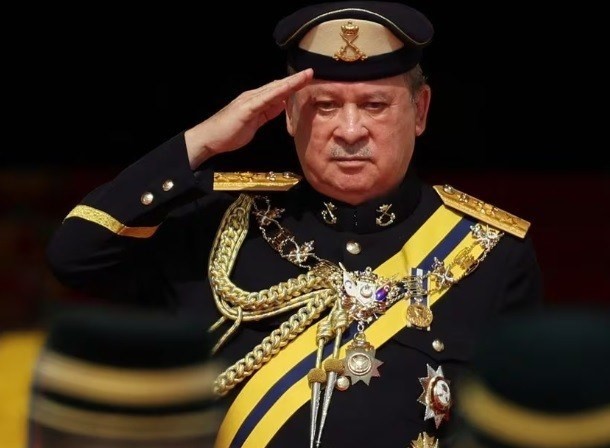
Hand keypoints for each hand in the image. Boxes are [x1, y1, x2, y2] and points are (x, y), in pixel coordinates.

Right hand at [184, 68, 313, 168]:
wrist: (210, 138)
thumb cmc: (229, 133)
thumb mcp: (254, 123)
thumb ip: (267, 113)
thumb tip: (281, 106)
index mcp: (256, 101)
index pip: (278, 91)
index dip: (292, 85)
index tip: (307, 80)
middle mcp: (253, 97)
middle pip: (278, 86)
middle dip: (295, 80)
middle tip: (311, 72)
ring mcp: (250, 101)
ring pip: (274, 89)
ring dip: (291, 83)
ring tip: (306, 76)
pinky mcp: (247, 109)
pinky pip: (266, 99)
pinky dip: (278, 93)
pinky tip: (288, 89)